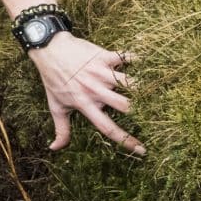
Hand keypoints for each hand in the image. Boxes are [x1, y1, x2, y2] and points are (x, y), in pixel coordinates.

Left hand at [33, 34, 142, 153]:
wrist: (49, 49)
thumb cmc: (53, 79)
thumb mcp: (56, 106)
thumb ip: (61, 129)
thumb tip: (55, 148)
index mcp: (85, 105)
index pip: (108, 128)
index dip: (126, 141)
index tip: (142, 150)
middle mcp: (94, 90)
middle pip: (125, 105)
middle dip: (140, 110)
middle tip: (151, 113)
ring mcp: (100, 73)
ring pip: (130, 82)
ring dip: (142, 87)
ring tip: (151, 90)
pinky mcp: (104, 56)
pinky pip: (126, 57)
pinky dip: (137, 59)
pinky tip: (144, 63)